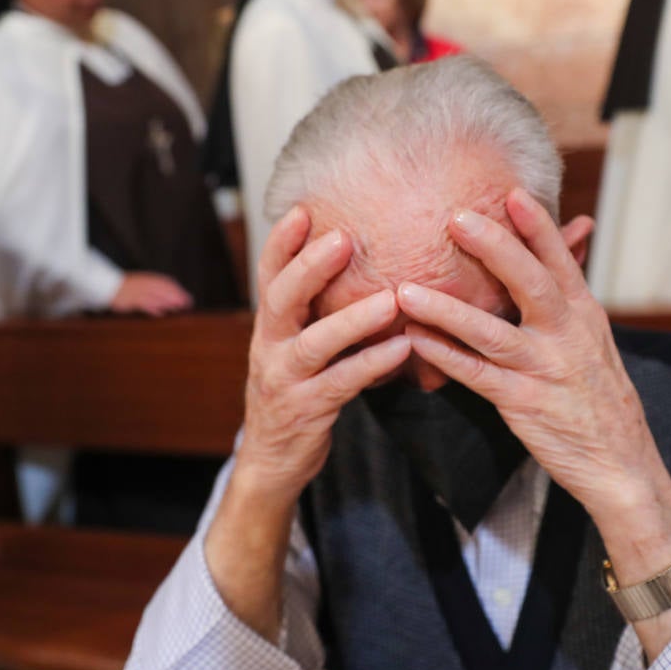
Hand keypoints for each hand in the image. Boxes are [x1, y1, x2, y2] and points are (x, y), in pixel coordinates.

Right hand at [109, 272, 193, 315]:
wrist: (106, 285)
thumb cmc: (125, 287)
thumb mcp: (140, 285)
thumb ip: (153, 291)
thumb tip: (166, 302)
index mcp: (148, 278)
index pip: (166, 282)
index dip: (178, 289)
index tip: (187, 297)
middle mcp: (144, 284)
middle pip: (163, 289)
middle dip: (176, 296)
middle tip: (188, 303)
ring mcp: (137, 291)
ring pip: (155, 295)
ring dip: (167, 301)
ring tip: (178, 307)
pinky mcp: (130, 299)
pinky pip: (143, 303)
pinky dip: (152, 308)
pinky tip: (160, 313)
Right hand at [233, 207, 411, 505]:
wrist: (271, 461)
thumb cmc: (296, 391)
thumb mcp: (296, 346)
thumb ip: (317, 311)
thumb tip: (358, 263)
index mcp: (269, 325)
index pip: (268, 274)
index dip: (281, 242)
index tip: (303, 208)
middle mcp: (269, 347)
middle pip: (281, 299)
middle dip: (309, 268)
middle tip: (343, 238)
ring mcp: (284, 380)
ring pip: (314, 344)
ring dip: (353, 319)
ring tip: (391, 299)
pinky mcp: (304, 411)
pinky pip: (341, 383)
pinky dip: (372, 364)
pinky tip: (403, 348)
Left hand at [395, 189, 670, 572]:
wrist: (622, 463)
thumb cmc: (599, 394)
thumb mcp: (594, 335)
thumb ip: (573, 285)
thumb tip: (578, 229)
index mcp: (584, 313)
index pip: (560, 259)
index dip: (537, 225)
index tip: (511, 191)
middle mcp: (567, 335)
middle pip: (530, 282)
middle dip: (495, 247)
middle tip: (455, 217)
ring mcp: (545, 369)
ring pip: (493, 331)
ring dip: (447, 308)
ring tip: (406, 288)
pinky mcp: (524, 404)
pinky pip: (477, 376)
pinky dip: (445, 355)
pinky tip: (414, 338)